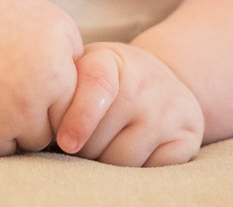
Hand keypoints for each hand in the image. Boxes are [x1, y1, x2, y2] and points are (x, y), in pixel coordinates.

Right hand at [0, 0, 82, 156]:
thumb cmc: (7, 21)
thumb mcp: (56, 28)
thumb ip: (78, 68)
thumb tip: (98, 105)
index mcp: (53, 75)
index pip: (66, 120)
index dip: (49, 101)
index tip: (33, 78)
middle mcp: (23, 104)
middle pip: (37, 140)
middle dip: (25, 120)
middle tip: (6, 83)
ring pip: (3, 149)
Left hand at [55, 41, 204, 166]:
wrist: (161, 81)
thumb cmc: (108, 83)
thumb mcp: (83, 72)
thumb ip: (63, 91)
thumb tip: (45, 128)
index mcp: (112, 59)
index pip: (97, 87)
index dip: (79, 118)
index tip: (66, 142)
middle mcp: (146, 81)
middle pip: (99, 139)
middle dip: (85, 147)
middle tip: (89, 136)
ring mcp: (170, 108)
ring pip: (122, 162)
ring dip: (108, 162)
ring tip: (110, 143)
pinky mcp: (188, 136)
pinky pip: (150, 173)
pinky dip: (137, 171)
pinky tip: (136, 150)